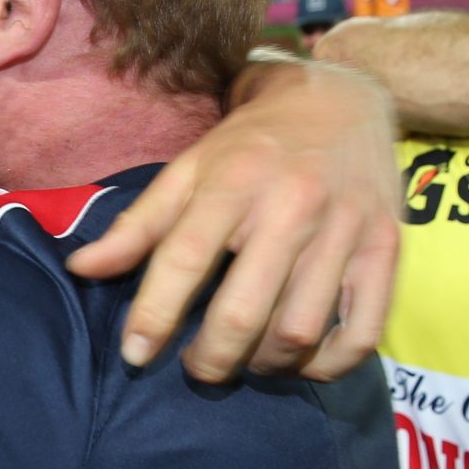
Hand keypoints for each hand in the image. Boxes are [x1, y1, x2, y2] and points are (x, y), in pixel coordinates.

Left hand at [66, 54, 399, 382]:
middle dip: (211, 358)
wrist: (342, 101)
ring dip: (264, 365)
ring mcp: (346, 229)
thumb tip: (81, 269)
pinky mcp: (387, 249)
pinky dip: (329, 364)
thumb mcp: (189, 170)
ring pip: (300, 330)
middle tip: (195, 367)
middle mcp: (293, 205)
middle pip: (244, 310)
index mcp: (234, 181)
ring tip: (246, 360)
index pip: (186, 259)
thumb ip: (138, 225)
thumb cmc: (251, 146)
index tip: (135, 354)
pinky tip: (301, 361)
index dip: (154, 316)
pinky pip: (363, 332)